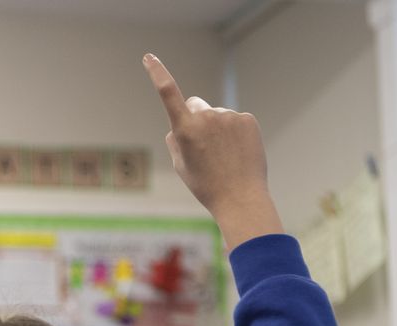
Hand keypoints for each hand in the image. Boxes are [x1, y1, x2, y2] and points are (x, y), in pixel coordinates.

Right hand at [142, 54, 283, 249]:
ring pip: (216, 116)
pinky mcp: (247, 119)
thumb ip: (175, 140)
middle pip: (195, 105)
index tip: (149, 56)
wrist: (241, 198)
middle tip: (203, 146)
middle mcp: (207, 117)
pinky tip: (238, 152)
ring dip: (217, 129)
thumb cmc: (206, 186)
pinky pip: (235, 120)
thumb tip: (176, 126)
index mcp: (185, 129)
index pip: (168, 93)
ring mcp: (229, 116)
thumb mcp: (181, 166)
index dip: (157, 73)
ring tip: (224, 157)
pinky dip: (235, 133)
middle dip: (195, 118)